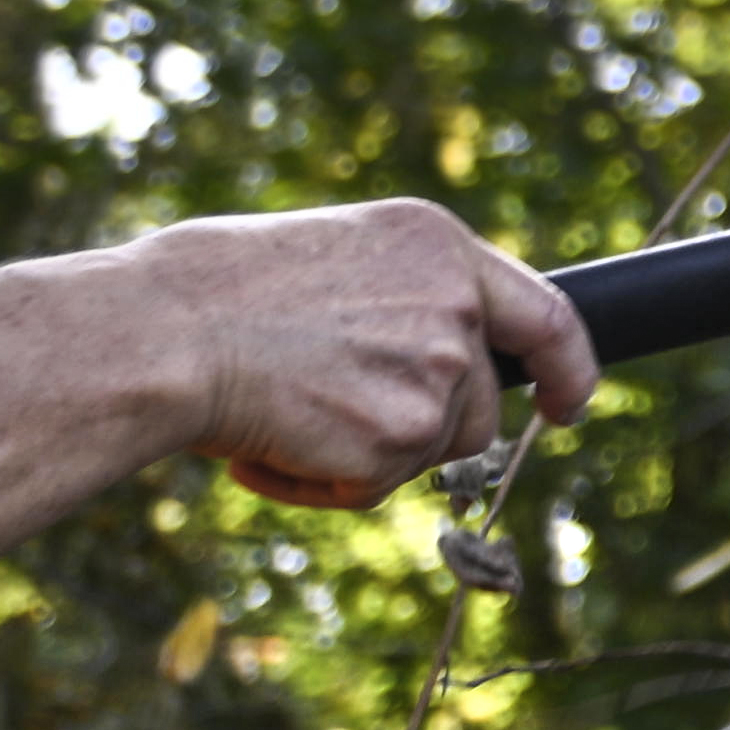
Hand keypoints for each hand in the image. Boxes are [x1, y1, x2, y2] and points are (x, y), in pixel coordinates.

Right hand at [109, 202, 594, 508]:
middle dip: (421, 429)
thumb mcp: (335, 259)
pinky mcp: (407, 435)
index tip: (567, 403)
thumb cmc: (214, 291)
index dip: (569, 369)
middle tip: (329, 408)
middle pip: (481, 407)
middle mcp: (455, 303)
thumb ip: (406, 297)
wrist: (160, 332)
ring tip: (284, 410)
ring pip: (435, 450)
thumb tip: (448, 354)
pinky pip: (378, 486)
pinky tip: (268, 441)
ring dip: (367, 453)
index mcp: (435, 243)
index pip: (547, 315)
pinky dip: (323, 482)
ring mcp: (438, 371)